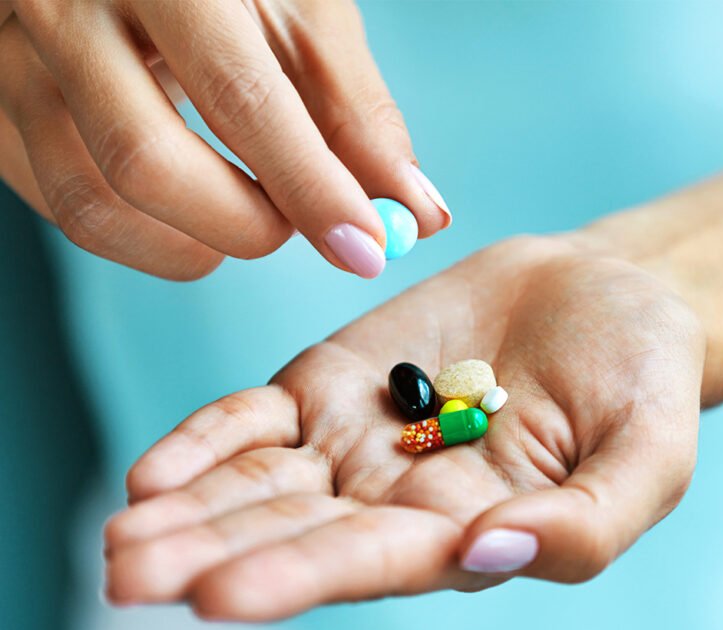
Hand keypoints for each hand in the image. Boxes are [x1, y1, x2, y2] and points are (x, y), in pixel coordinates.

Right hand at [0, 0, 449, 278]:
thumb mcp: (301, 14)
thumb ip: (356, 113)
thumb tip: (418, 212)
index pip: (239, 96)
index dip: (311, 188)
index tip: (367, 250)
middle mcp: (62, 5)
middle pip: (147, 163)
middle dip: (247, 226)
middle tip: (294, 223)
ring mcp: (12, 64)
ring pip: (96, 208)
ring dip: (195, 245)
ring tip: (245, 213)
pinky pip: (71, 215)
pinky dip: (150, 239)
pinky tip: (190, 209)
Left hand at [104, 234, 703, 619]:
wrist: (604, 296)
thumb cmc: (641, 379)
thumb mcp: (647, 459)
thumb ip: (583, 526)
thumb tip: (487, 550)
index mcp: (463, 532)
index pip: (371, 563)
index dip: (299, 576)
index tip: (217, 595)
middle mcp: (393, 499)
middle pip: (291, 534)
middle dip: (210, 556)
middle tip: (129, 576)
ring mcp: (354, 441)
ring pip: (258, 485)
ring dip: (188, 509)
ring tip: (120, 537)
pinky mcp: (330, 384)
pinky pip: (257, 419)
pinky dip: (209, 439)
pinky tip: (151, 473)